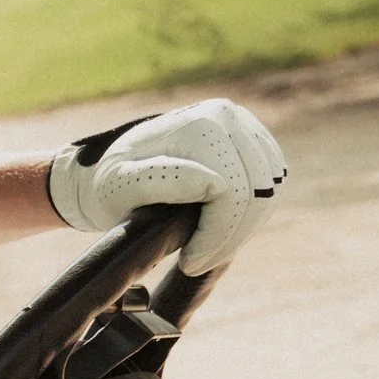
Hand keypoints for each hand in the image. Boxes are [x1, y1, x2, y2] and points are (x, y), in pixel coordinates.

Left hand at [47, 97, 284, 275]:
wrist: (105, 169)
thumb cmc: (109, 184)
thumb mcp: (120, 186)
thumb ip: (164, 181)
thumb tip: (214, 183)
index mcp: (202, 126)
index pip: (234, 194)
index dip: (217, 237)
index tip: (189, 262)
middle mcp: (226, 116)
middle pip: (259, 191)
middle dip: (231, 237)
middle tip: (198, 262)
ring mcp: (242, 123)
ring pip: (272, 188)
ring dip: (244, 226)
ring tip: (207, 246)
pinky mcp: (251, 137)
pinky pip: (273, 180)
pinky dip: (253, 211)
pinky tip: (221, 226)